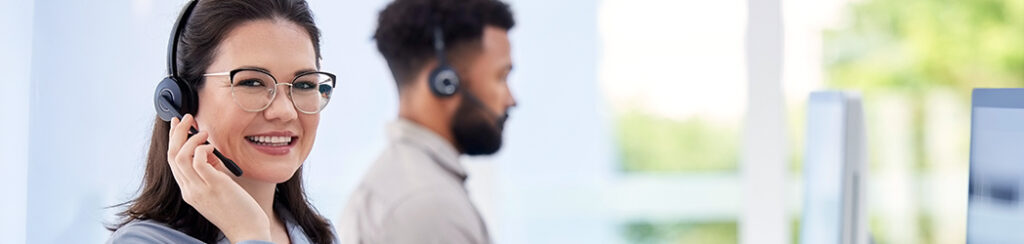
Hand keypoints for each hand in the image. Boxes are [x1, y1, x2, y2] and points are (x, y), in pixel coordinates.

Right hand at [167, 114, 270, 242]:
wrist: (248, 231)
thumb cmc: (238, 210)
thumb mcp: (219, 187)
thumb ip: (211, 171)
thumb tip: (209, 151)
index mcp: (189, 191)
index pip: (173, 162)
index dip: (174, 140)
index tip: (178, 125)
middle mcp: (189, 190)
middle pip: (172, 156)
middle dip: (177, 133)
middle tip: (187, 118)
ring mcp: (199, 189)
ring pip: (180, 157)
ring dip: (190, 138)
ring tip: (203, 131)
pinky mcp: (214, 186)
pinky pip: (199, 161)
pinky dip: (202, 148)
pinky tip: (212, 146)